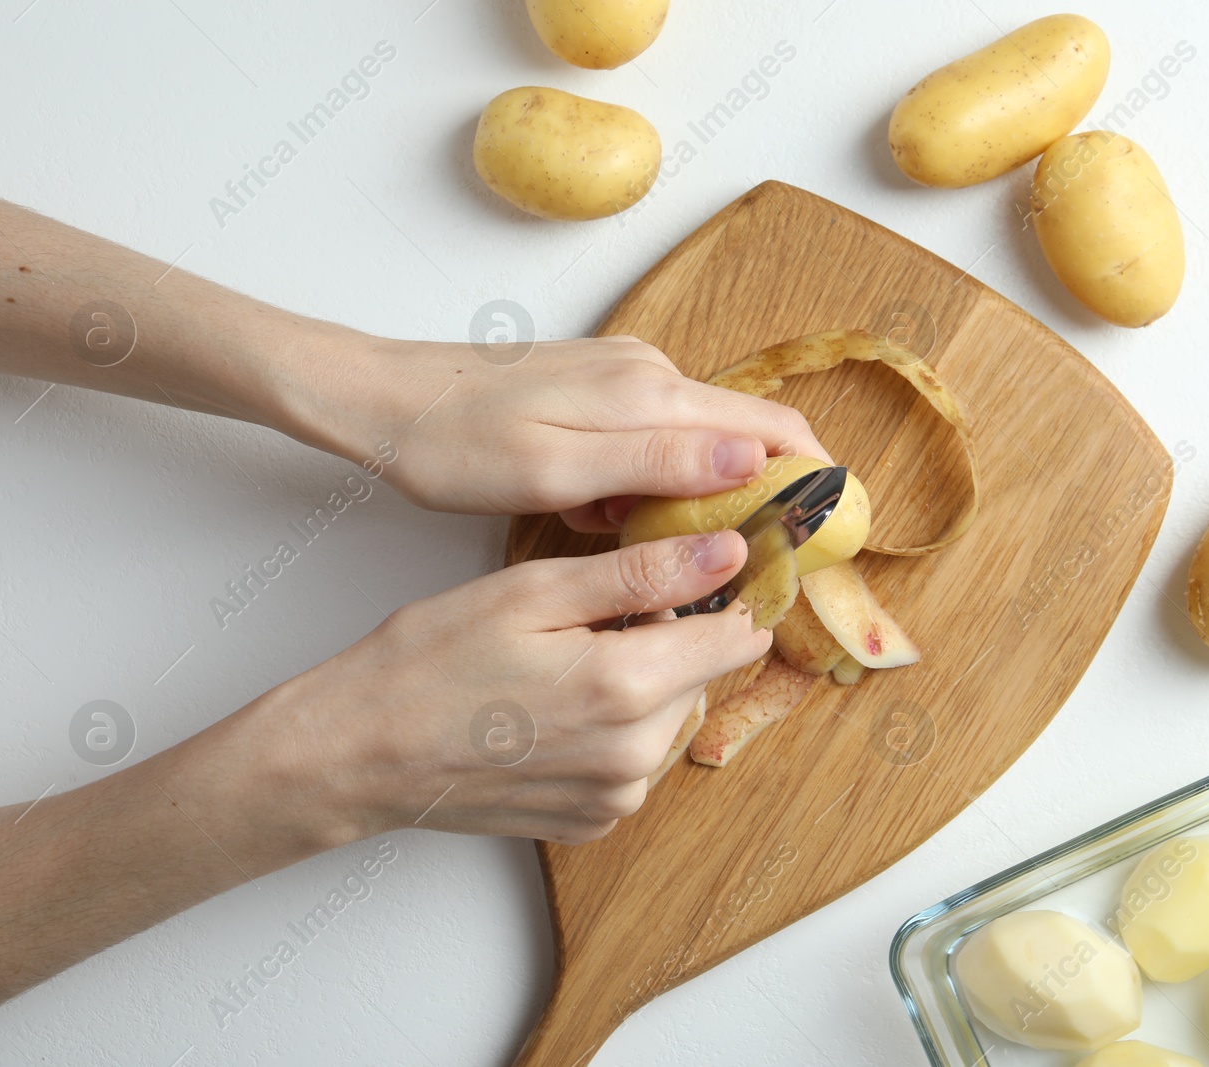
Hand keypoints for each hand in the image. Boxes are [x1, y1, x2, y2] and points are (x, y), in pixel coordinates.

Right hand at [250, 529, 770, 844]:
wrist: (358, 753)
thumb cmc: (427, 663)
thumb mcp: (533, 593)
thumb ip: (643, 574)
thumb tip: (728, 552)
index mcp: (628, 687)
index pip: (736, 636)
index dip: (715, 595)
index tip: (683, 574)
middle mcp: (635, 756)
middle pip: (699, 674)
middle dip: (662, 637)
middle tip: (580, 619)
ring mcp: (615, 797)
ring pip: (666, 715)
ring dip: (635, 684)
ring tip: (553, 666)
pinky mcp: (592, 821)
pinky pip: (632, 759)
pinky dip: (607, 729)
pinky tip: (547, 711)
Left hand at [290, 330, 830, 530]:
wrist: (381, 401)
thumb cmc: (455, 445)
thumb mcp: (556, 473)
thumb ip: (657, 464)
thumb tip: (752, 456)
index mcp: (651, 392)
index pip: (772, 426)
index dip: (813, 479)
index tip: (827, 536)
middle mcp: (650, 371)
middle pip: (744, 431)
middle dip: (758, 496)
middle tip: (747, 563)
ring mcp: (623, 374)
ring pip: (695, 440)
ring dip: (691, 495)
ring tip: (647, 542)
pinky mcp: (597, 386)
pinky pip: (651, 437)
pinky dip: (646, 481)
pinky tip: (602, 511)